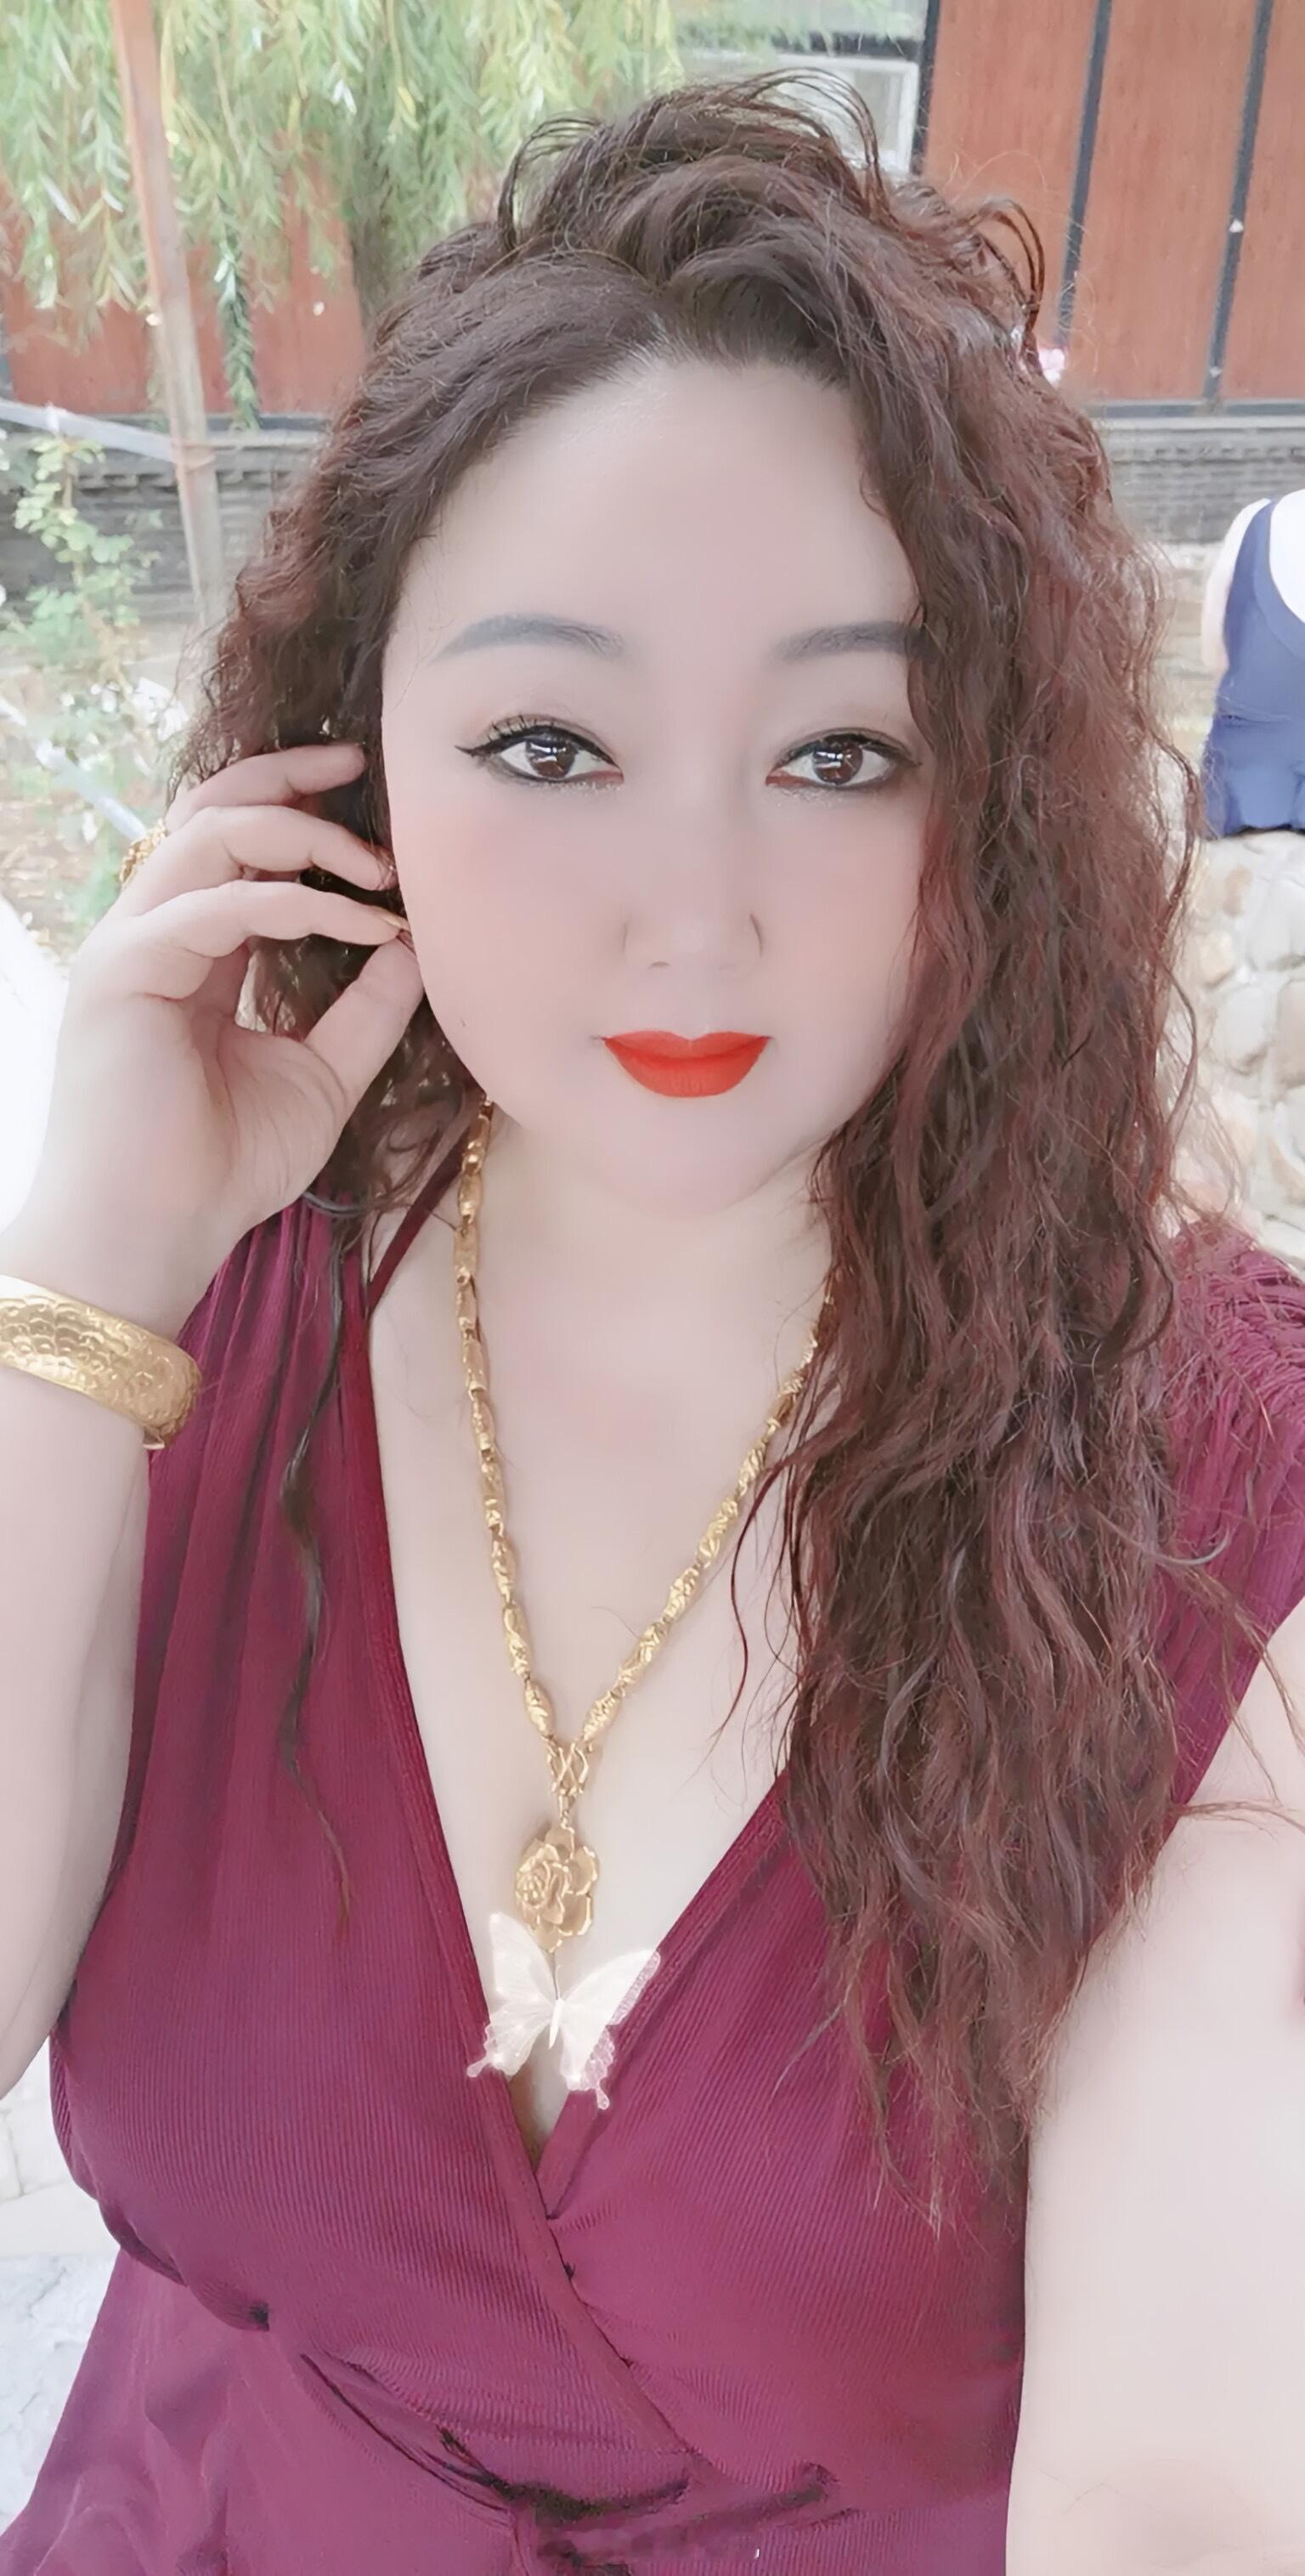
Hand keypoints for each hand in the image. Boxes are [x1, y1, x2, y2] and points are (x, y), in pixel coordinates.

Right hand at [13, 743, 422, 1328]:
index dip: (300, 808)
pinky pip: (212, 902)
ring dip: (301, 835)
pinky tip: (356, 922)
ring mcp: (130, 946)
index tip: (373, 799)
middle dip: (289, 777)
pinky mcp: (122, 970)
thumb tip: (417, 946)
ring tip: (376, 867)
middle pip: (210, 809)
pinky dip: (291, 901)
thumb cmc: (222, 1170)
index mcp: (192, 952)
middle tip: (363, 764)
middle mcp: (154, 935)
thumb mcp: (322, 1077)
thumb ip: (365, 1010)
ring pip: (208, 834)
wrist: (155, 1238)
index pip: (235, 844)